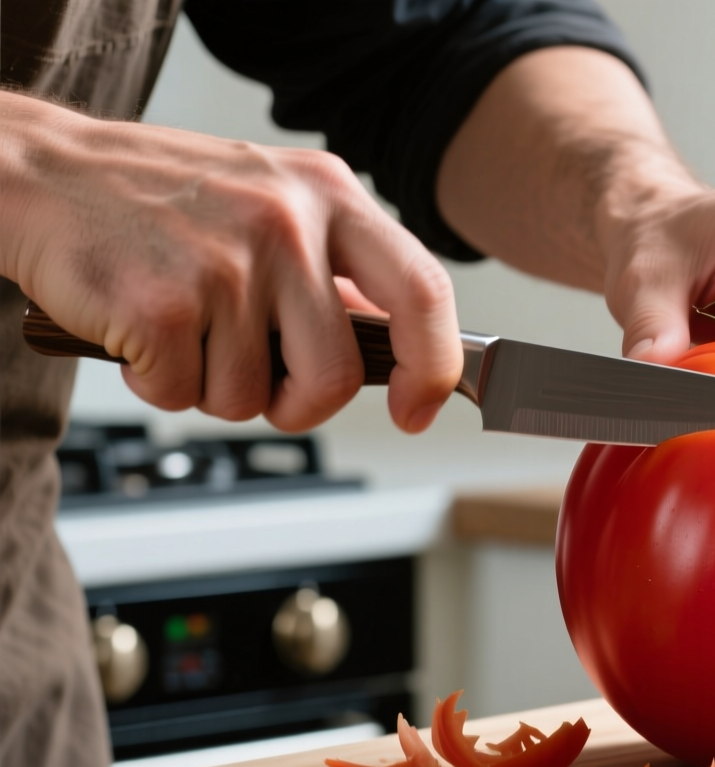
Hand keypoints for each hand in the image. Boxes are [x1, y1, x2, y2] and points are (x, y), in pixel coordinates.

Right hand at [0, 92, 459, 432]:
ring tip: (182, 327)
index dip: (433, 369)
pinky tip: (141, 331)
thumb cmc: (163, 197)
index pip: (422, 293)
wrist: (44, 172)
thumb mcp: (273, 201)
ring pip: (249, 396)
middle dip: (297, 404)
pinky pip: (183, 394)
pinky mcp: (162, 305)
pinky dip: (158, 382)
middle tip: (261, 382)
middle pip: (334, 375)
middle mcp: (286, 222)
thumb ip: (337, 265)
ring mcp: (225, 263)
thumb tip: (397, 348)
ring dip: (211, 386)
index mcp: (328, 194)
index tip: (418, 409)